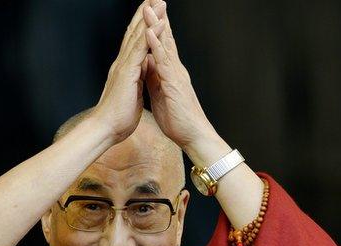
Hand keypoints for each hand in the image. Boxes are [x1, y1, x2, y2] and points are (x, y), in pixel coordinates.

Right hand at [91, 1, 166, 142]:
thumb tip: (141, 72)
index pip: (136, 42)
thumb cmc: (118, 116)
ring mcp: (124, 65)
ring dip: (150, 17)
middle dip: (146, 13)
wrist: (106, 128)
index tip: (153, 11)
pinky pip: (141, 49)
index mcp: (126, 68)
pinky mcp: (128, 72)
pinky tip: (159, 23)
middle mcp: (123, 62)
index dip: (144, 26)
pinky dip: (150, 35)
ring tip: (159, 1)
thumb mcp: (132, 92)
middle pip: (135, 32)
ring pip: (138, 35)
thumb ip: (136, 79)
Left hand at [143, 1, 215, 149]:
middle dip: (157, 19)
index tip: (148, 12)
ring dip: (156, 25)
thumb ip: (155, 78)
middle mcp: (175, 69)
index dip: (155, 28)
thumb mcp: (161, 94)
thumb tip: (148, 66)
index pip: (162, 45)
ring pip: (164, 45)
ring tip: (148, 8)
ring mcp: (175, 74)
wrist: (192, 136)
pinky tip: (150, 32)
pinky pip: (163, 60)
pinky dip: (156, 45)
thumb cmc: (178, 119)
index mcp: (170, 72)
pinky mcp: (173, 83)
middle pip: (165, 39)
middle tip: (150, 0)